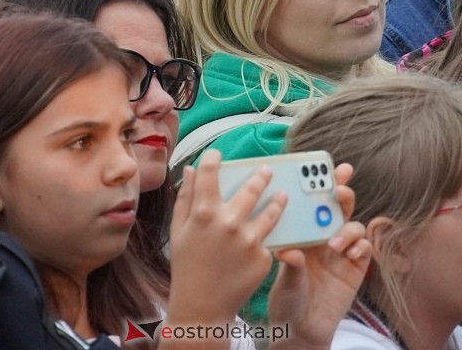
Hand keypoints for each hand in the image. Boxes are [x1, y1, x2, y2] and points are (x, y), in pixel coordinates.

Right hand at [165, 150, 285, 329]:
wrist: (202, 306)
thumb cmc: (186, 267)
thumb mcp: (178, 230)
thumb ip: (185, 198)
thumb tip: (190, 169)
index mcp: (204, 213)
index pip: (211, 173)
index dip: (214, 159)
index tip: (217, 155)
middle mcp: (230, 222)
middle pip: (251, 188)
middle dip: (260, 175)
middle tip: (267, 170)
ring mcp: (250, 240)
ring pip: (271, 211)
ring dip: (278, 200)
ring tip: (283, 194)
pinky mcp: (264, 257)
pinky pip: (267, 240)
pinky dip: (265, 237)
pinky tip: (265, 236)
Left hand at [268, 163, 371, 349]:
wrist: (304, 331)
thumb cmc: (288, 302)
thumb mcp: (284, 283)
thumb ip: (291, 266)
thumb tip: (288, 250)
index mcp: (302, 233)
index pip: (311, 202)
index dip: (318, 184)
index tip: (322, 168)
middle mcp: (322, 237)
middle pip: (336, 207)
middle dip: (341, 191)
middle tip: (339, 188)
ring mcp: (341, 251)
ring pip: (352, 225)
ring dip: (347, 228)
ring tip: (334, 244)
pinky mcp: (356, 267)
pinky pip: (365, 248)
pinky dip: (361, 246)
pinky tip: (351, 254)